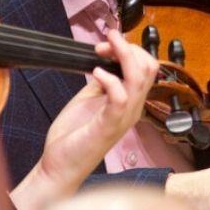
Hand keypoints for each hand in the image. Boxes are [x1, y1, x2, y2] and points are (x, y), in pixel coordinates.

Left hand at [12, 30, 156, 209]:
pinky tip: (96, 74)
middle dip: (128, 48)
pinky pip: (120, 99)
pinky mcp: (109, 126)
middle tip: (106, 44)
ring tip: (104, 47)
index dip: (129, 49)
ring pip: (139, 79)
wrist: (61, 166)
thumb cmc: (74, 136)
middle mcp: (132, 108)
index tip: (106, 44)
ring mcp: (123, 117)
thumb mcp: (89, 99)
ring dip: (123, 55)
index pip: (146, 67)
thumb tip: (105, 61)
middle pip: (148, 68)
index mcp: (129, 102)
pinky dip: (110, 80)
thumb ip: (102, 82)